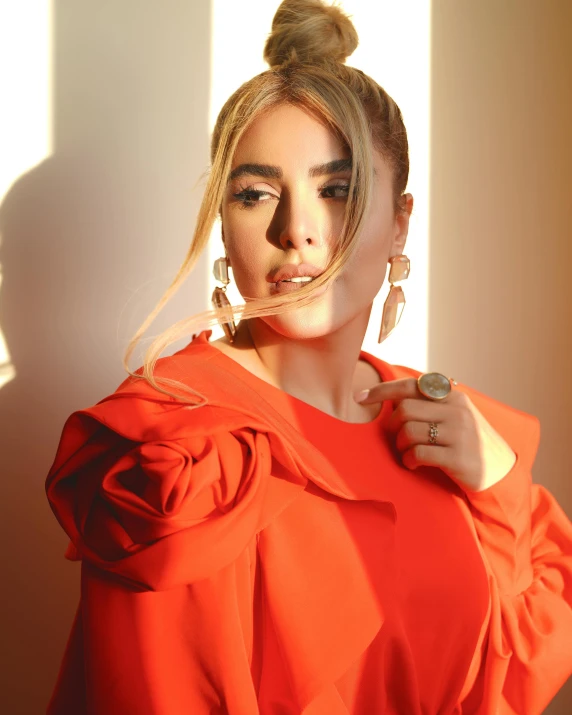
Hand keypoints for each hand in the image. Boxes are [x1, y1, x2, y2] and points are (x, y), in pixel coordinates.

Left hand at [355, 378, 516, 492]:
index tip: (360, 397)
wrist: (501, 471)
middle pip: (405, 409)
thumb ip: (432, 404)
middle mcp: (457, 411)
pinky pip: (419, 454)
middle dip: (392, 425)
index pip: (411, 385)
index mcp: (453, 397)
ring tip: (406, 453)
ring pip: (409, 432)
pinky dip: (409, 460)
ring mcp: (459, 434)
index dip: (382, 390)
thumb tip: (395, 397)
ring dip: (400, 445)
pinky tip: (413, 464)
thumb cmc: (470, 442)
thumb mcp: (457, 415)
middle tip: (396, 438)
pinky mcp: (458, 458)